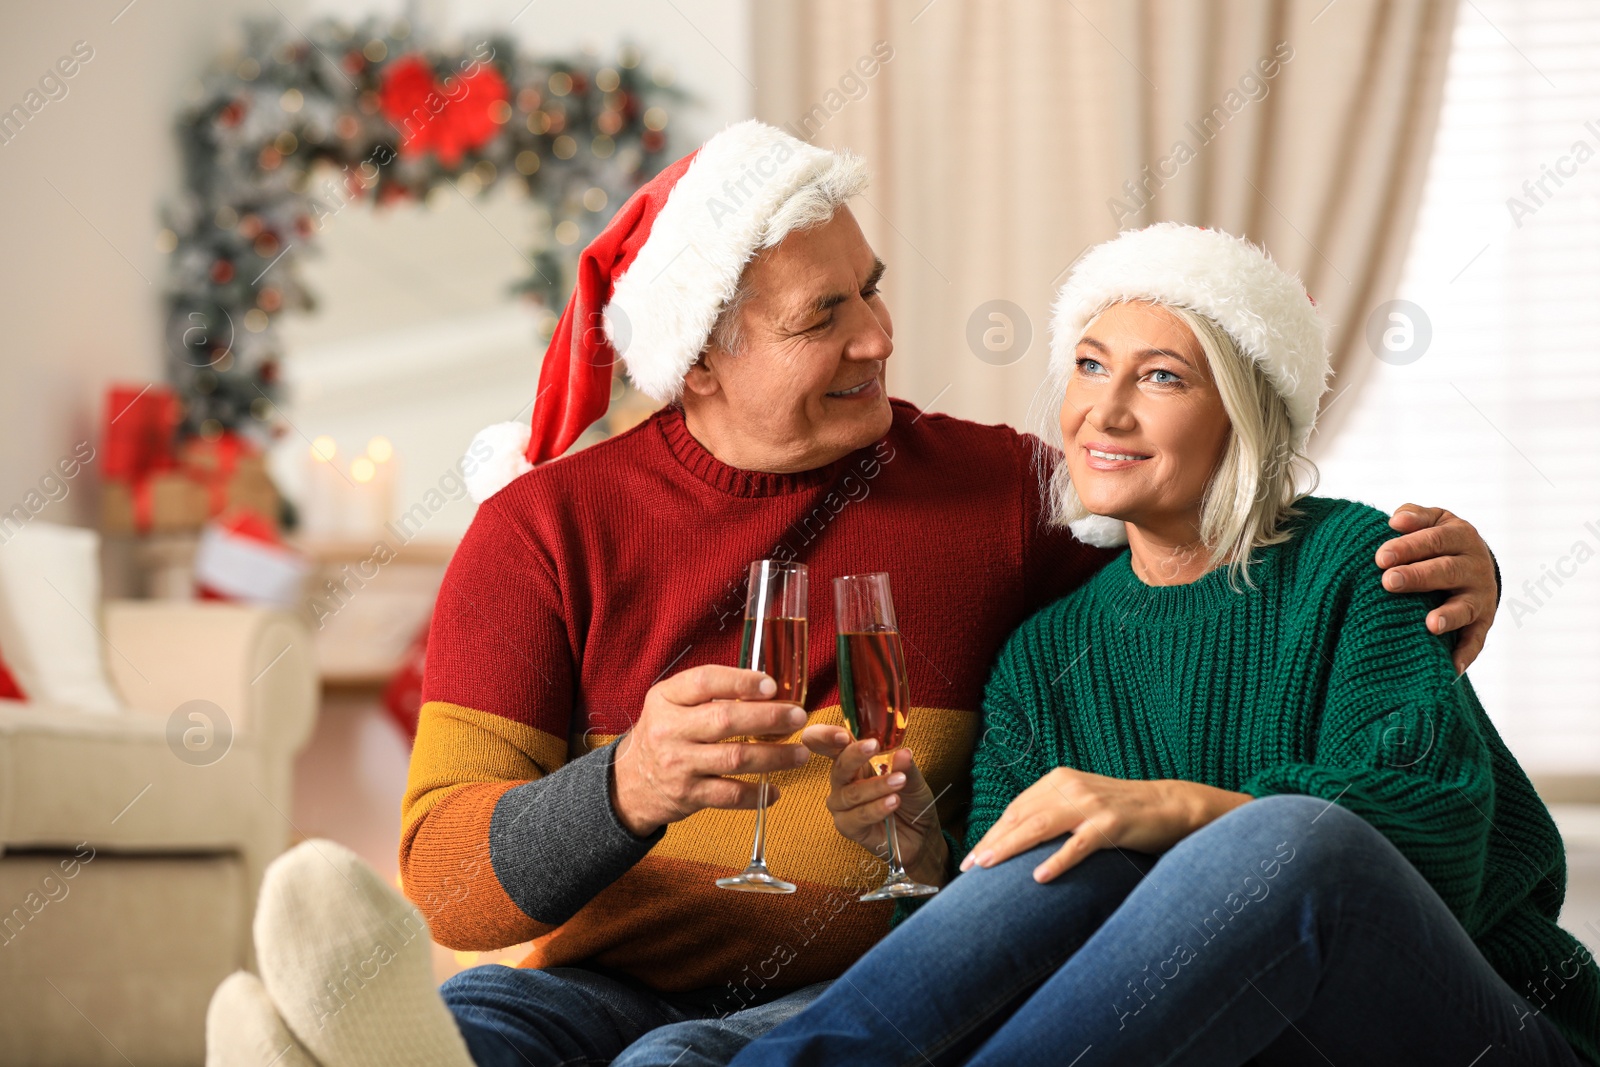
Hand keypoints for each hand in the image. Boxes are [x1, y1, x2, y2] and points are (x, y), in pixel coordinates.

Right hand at [610, 665, 810, 836]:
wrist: (630, 783)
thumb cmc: (663, 734)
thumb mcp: (671, 703)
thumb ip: (710, 693)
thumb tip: (767, 689)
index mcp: (666, 698)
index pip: (704, 682)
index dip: (740, 681)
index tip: (771, 684)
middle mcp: (669, 730)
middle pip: (725, 720)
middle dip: (769, 717)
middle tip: (798, 717)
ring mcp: (679, 765)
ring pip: (734, 759)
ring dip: (774, 756)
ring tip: (799, 754)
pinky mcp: (688, 795)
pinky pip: (729, 794)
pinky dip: (757, 794)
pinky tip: (775, 790)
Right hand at [802, 724, 948, 887]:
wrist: (920, 835)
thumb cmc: (911, 801)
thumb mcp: (913, 778)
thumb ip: (905, 766)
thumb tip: (903, 752)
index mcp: (853, 762)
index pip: (830, 745)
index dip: (826, 736)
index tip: (841, 735)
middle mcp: (843, 782)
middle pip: (838, 766)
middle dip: (855, 755)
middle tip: (873, 746)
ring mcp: (843, 806)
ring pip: (851, 793)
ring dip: (876, 786)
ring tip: (899, 782)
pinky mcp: (847, 827)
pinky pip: (857, 817)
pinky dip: (876, 808)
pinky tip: (893, 802)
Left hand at [960, 768, 1249, 883]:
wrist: (1172, 806)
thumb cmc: (1122, 811)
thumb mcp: (1082, 804)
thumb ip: (1052, 814)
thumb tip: (1015, 841)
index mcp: (1059, 780)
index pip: (1016, 808)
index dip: (992, 832)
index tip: (971, 856)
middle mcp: (1070, 787)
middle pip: (1020, 817)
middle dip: (992, 842)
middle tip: (969, 868)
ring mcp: (1091, 804)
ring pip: (1039, 827)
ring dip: (1010, 848)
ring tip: (987, 867)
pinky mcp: (1112, 824)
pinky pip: (1078, 845)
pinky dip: (1057, 861)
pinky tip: (1038, 877)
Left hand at [1377, 504, 1498, 672]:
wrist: (1475, 563)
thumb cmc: (1438, 541)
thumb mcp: (1433, 522)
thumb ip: (1416, 517)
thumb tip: (1396, 520)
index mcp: (1460, 537)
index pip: (1434, 540)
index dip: (1409, 547)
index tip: (1380, 557)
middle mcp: (1475, 567)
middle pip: (1447, 571)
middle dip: (1418, 576)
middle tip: (1388, 581)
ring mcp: (1480, 597)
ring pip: (1465, 607)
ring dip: (1448, 616)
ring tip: (1430, 625)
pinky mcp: (1482, 624)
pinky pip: (1475, 641)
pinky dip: (1465, 656)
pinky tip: (1450, 669)